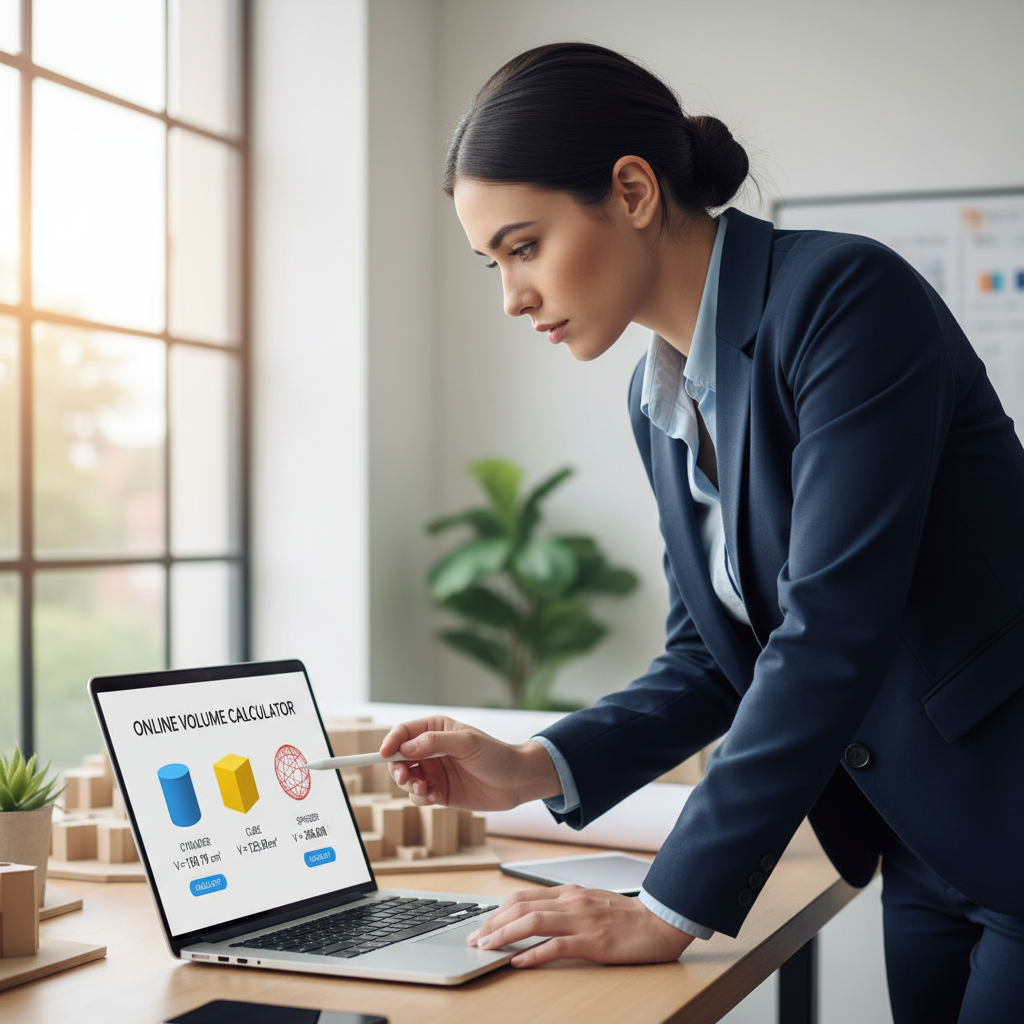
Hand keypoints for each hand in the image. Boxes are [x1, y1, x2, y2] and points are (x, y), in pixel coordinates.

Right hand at [379, 716, 560, 809]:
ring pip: (406, 779)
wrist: (517, 782)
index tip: (384, 754)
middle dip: (397, 768)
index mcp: (436, 729)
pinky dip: (421, 798)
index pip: (404, 732)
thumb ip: (435, 743)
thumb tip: (406, 747)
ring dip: (409, 785)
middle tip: (406, 777)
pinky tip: (435, 797)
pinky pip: (418, 796)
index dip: (390, 742)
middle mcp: (431, 750)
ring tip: (425, 789)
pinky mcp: (439, 792)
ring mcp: (434, 772)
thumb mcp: (467, 743)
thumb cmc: (496, 755)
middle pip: (399, 758)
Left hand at [466, 885, 694, 966]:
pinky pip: (557, 945)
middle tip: (474, 939)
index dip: (496, 911)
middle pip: (520, 906)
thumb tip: (535, 918)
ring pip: (533, 921)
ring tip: (486, 948)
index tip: (480, 926)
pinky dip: (534, 953)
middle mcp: (571, 901)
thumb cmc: (627, 917)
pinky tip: (519, 961)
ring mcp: (582, 920)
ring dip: (504, 935)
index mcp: (569, 892)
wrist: (661, 921)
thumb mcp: (590, 904)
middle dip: (492, 923)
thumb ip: (565, 908)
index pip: (522, 897)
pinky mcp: (594, 941)